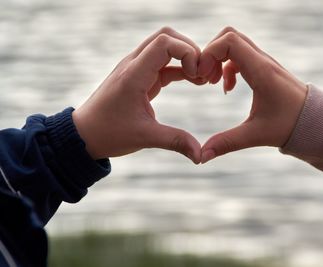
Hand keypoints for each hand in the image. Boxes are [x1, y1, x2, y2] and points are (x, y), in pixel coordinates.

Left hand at [72, 27, 204, 163]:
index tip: (197, 75)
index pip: (164, 42)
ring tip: (202, 78)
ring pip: (165, 46)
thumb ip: (175, 141)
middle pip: (166, 36)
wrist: (84, 135)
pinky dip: (180, 67)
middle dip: (190, 49)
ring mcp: (136, 69)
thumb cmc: (108, 134)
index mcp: (134, 75)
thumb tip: (201, 156)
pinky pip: (163, 63)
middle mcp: (134, 65)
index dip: (187, 52)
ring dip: (185, 57)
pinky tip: (193, 81)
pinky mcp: (139, 77)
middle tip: (203, 72)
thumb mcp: (145, 137)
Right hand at [198, 27, 307, 163]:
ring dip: (219, 59)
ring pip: (234, 43)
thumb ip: (226, 143)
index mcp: (260, 70)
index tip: (203, 77)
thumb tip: (201, 157)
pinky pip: (240, 54)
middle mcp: (262, 60)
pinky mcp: (264, 68)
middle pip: (229, 35)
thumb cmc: (288, 125)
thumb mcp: (255, 135)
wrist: (314, 121)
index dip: (209, 53)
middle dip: (211, 53)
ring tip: (214, 83)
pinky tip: (228, 88)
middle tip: (206, 78)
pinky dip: (228, 65)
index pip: (229, 41)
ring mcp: (264, 62)